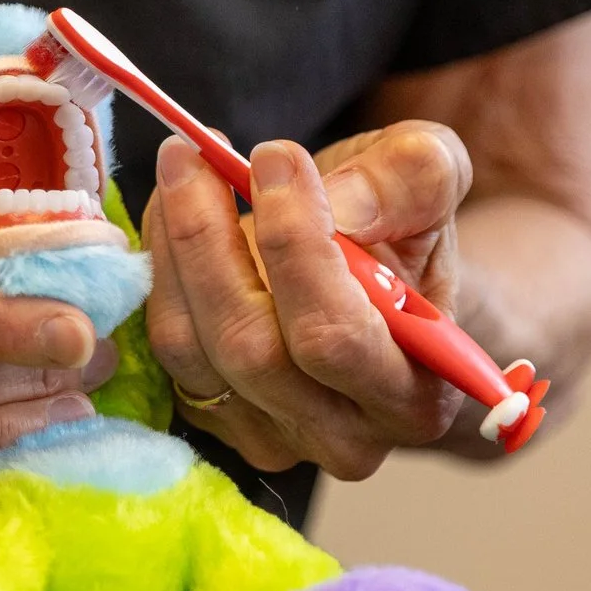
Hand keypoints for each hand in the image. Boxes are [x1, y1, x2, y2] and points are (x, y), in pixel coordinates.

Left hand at [143, 122, 471, 480]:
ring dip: (174, 248)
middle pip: (250, 350)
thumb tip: (340, 209)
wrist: (380, 275)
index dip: (295, 246)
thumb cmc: (408, 231)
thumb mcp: (433, 180)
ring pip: (191, 349)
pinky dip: (157, 269)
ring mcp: (268, 436)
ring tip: (181, 166)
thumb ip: (413, 179)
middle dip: (211, 240)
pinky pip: (165, 347)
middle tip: (195, 152)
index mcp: (414, 397)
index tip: (273, 157)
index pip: (335, 336)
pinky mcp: (212, 418)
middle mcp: (341, 438)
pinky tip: (171, 211)